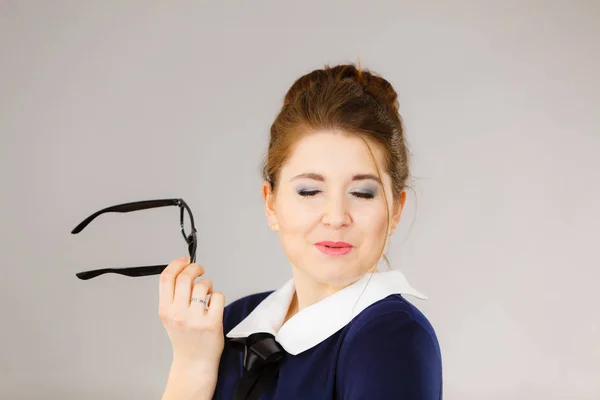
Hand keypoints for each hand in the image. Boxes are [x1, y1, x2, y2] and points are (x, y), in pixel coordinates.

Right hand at [159, 256, 225, 372]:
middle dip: (195, 268)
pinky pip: (217, 297)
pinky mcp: (212, 324)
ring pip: (203, 285)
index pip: (166, 278)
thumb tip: (183, 269)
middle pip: (185, 277)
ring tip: (206, 294)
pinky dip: (217, 296)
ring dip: (207, 284)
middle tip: (200, 270)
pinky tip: (213, 305)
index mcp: (165, 310)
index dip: (177, 263)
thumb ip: (174, 295)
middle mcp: (178, 314)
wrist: (194, 363)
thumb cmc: (185, 338)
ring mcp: (195, 319)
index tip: (185, 260)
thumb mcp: (170, 316)